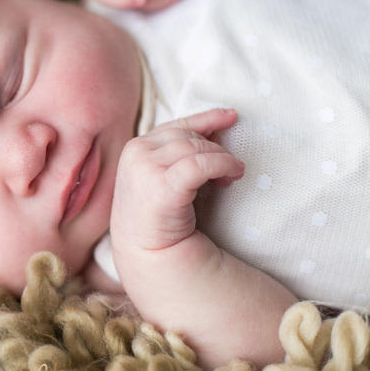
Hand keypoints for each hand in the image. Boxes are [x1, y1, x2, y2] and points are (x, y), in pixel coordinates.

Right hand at [110, 108, 242, 252]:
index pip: (175, 126)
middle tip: (234, 166)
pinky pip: (200, 164)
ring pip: (195, 147)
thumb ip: (179, 154)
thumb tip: (215, 130)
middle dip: (214, 146)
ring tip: (234, 174)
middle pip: (186, 135)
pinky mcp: (161, 185)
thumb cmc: (159, 218)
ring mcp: (145, 168)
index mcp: (135, 149)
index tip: (229, 116)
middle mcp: (136, 153)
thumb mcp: (163, 177)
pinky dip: (222, 165)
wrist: (148, 254)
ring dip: (221, 157)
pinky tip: (231, 176)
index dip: (205, 119)